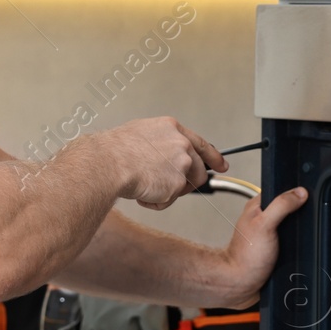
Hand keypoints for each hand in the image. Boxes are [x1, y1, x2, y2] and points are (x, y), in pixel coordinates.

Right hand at [101, 117, 226, 210]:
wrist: (108, 163)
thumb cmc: (115, 149)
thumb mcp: (140, 133)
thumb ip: (159, 142)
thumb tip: (161, 155)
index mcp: (172, 128)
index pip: (201, 143)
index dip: (213, 157)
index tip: (222, 165)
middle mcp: (182, 144)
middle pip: (199, 170)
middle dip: (186, 183)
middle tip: (169, 188)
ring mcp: (182, 164)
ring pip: (185, 187)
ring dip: (168, 191)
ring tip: (146, 186)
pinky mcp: (177, 183)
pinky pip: (168, 200)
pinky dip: (154, 201)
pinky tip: (140, 191)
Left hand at [214, 187, 308, 307]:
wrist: (241, 285)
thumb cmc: (245, 257)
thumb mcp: (264, 224)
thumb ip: (281, 206)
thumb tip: (300, 193)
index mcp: (258, 207)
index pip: (282, 191)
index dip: (296, 192)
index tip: (308, 197)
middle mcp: (265, 219)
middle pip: (291, 209)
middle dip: (301, 214)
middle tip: (305, 222)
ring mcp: (272, 235)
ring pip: (295, 227)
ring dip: (301, 232)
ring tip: (302, 238)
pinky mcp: (278, 250)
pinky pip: (294, 243)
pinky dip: (300, 246)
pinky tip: (301, 249)